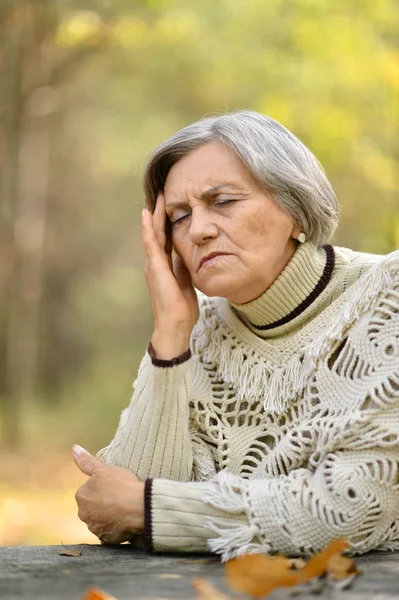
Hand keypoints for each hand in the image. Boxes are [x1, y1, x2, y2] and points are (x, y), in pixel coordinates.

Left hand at [73, 445, 144, 543]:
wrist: (139, 507)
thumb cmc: (122, 484)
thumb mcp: (104, 469)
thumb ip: (86, 461)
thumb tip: (74, 448)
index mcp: (81, 496)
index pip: (89, 492)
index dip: (102, 488)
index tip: (114, 487)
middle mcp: (83, 514)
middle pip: (93, 507)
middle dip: (103, 504)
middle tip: (119, 497)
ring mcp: (95, 528)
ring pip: (100, 520)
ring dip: (109, 516)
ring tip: (124, 509)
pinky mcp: (106, 539)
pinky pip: (109, 532)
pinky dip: (115, 527)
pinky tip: (125, 520)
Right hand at [142, 194, 198, 358]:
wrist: (176, 325)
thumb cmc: (181, 309)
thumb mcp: (186, 282)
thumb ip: (183, 268)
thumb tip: (186, 255)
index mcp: (164, 266)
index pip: (166, 239)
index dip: (168, 222)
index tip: (172, 205)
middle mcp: (156, 263)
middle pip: (159, 233)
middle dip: (161, 213)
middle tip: (163, 193)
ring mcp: (154, 265)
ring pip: (153, 234)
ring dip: (155, 215)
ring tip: (157, 197)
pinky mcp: (156, 268)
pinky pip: (151, 244)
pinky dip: (149, 228)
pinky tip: (147, 214)